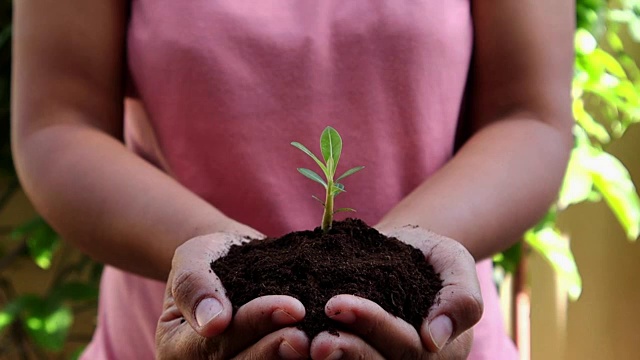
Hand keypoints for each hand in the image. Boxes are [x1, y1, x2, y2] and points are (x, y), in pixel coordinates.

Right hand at [156, 232, 310, 359]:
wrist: (238, 263)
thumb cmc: (212, 259)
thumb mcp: (194, 258)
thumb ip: (194, 286)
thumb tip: (212, 323)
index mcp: (176, 348)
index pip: (215, 344)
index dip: (254, 326)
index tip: (292, 307)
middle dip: (275, 350)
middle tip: (309, 335)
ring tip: (323, 344)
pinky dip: (307, 359)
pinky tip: (332, 346)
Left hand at [309, 225, 481, 358]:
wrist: (397, 252)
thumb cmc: (429, 257)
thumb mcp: (455, 264)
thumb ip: (461, 298)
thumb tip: (435, 339)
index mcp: (436, 352)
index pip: (406, 348)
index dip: (372, 326)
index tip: (337, 304)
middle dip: (345, 351)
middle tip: (312, 340)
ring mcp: (379, 358)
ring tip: (298, 344)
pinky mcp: (350, 354)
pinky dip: (308, 357)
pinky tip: (290, 343)